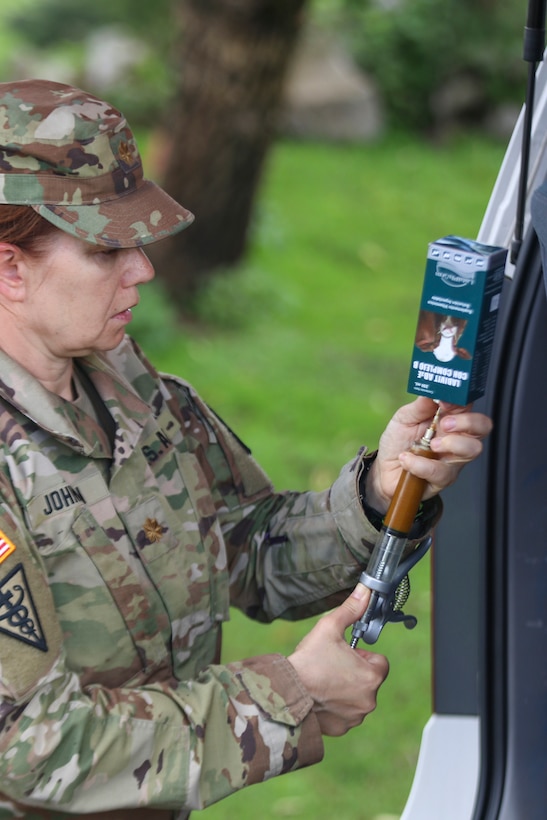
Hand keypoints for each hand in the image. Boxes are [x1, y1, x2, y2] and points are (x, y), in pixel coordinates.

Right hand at [287, 583, 388, 735]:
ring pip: (356, 697)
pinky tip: (318, 697)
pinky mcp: (342, 728)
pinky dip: (335, 706)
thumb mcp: (329, 628)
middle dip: (353, 672)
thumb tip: (366, 592)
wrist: (286, 695)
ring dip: (344, 689)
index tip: (345, 653)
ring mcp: (355, 717)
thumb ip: (351, 609)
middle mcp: (369, 700)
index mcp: (371, 676)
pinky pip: (344, 713)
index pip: (379, 661)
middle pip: (367, 679)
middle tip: (330, 665)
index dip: (362, 654)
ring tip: (322, 681)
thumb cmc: (309, 662)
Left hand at [366, 396, 492, 511]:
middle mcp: (456, 438)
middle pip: (483, 426)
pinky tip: (406, 459)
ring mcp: (452, 459)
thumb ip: (420, 406)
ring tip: (430, 445)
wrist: (382, 470)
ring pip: (472, 450)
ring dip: (452, 444)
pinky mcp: (442, 478)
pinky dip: (420, 464)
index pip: (467, 405)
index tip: (445, 401)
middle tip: (445, 424)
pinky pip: (441, 472)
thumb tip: (432, 391)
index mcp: (448, 419)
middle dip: (468, 422)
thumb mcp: (404, 418)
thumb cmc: (398, 442)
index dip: (462, 400)